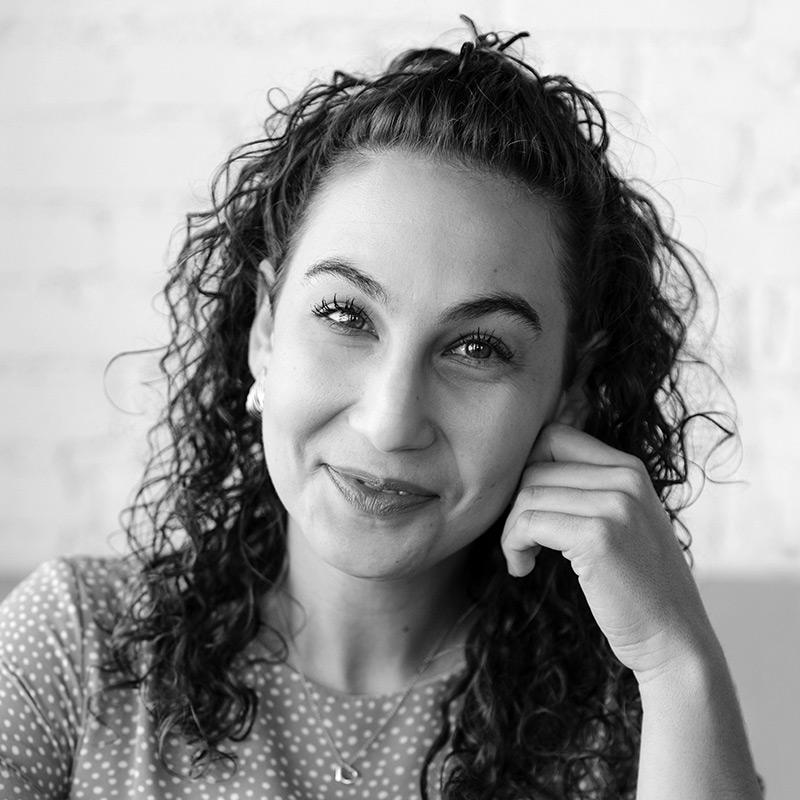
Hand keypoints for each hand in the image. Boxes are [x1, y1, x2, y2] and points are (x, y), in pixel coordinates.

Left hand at [500, 423, 717, 682]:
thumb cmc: (636, 585)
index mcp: (630, 469)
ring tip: (522, 557)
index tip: (527, 507)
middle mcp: (625, 479)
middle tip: (521, 540)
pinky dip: (513, 546)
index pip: (553, 436)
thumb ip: (587, 489)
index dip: (526, 468)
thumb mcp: (620, 521)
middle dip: (515, 505)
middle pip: (534, 467)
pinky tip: (522, 568)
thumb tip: (523, 466)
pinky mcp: (598, 537)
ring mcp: (615, 506)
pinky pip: (529, 523)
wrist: (673, 639)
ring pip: (527, 495)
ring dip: (511, 530)